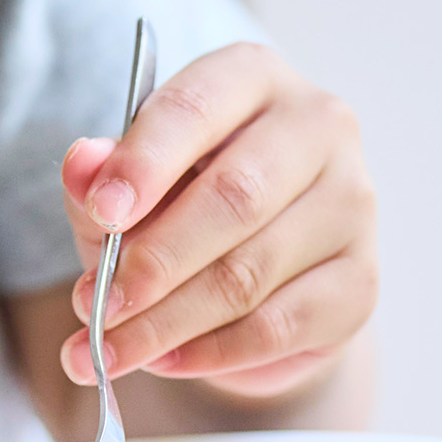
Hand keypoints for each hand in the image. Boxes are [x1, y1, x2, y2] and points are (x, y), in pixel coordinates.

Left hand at [59, 42, 377, 400]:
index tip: (102, 213)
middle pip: (234, 198)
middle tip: (95, 306)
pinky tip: (164, 362)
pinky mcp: (359, 283)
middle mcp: (318, 129)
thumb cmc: (188, 210)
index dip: (144, 163)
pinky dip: (209, 352)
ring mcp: (351, 206)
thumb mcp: (131, 189)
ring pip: (249, 273)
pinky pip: (276, 326)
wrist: (263, 279)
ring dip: (167, 322)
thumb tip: (82, 166)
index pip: (196, 110)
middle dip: (153, 262)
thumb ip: (102, 178)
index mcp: (253, 79)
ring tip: (108, 351)